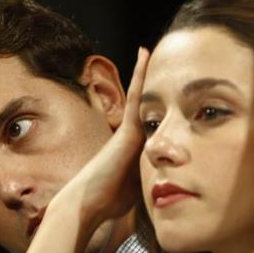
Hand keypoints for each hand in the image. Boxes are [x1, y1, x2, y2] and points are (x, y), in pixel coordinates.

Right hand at [24, 48, 149, 252]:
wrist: (89, 202)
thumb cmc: (110, 200)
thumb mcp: (137, 186)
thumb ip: (147, 176)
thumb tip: (163, 181)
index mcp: (136, 148)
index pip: (150, 121)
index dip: (157, 104)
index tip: (164, 90)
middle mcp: (132, 135)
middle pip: (146, 104)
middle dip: (151, 83)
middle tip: (159, 58)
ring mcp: (128, 130)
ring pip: (141, 97)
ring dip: (145, 74)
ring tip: (149, 50)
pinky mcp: (126, 128)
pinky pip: (138, 97)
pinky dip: (141, 77)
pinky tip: (145, 55)